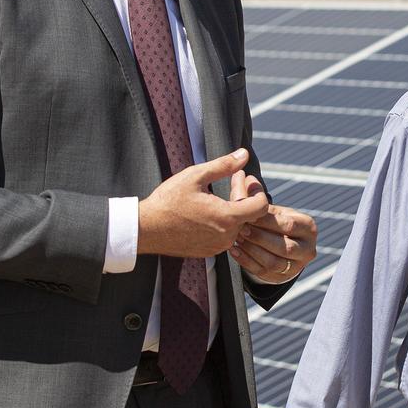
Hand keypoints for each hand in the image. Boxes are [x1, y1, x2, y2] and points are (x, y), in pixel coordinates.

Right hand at [138, 149, 269, 258]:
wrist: (146, 229)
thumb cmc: (168, 201)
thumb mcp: (195, 176)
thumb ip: (223, 165)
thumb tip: (244, 154)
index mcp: (227, 217)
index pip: (261, 206)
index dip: (257, 190)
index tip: (246, 179)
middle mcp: (226, 236)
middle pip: (249, 215)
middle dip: (244, 195)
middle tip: (232, 178)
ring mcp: (217, 247)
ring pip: (237, 226)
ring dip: (233, 209)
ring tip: (219, 194)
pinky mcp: (208, 252)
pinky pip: (224, 236)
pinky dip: (222, 223)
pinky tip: (209, 210)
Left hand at [228, 173, 317, 283]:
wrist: (278, 246)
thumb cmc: (272, 222)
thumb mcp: (268, 209)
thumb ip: (253, 194)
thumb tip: (241, 176)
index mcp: (308, 226)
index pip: (288, 224)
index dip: (266, 220)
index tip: (247, 214)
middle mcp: (308, 248)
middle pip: (284, 245)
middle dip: (260, 237)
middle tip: (241, 228)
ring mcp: (297, 266)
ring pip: (274, 261)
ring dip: (253, 250)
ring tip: (236, 239)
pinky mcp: (282, 277)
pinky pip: (264, 272)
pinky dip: (247, 261)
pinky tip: (234, 251)